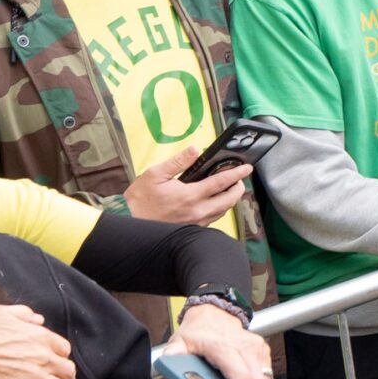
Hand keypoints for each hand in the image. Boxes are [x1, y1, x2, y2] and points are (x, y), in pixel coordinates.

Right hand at [125, 146, 247, 226]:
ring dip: (230, 198)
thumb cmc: (140, 199)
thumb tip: (195, 149)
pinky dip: (220, 208)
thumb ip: (178, 162)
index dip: (237, 174)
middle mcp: (197, 211)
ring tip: (229, 187)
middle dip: (238, 187)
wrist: (130, 223)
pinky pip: (214, 218)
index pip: (221, 183)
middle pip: (230, 200)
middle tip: (239, 178)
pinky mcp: (192, 229)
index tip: (247, 167)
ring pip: (223, 211)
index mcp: (190, 196)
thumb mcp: (155, 174)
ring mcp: (196, 222)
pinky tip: (215, 200)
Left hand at [170, 301, 272, 378]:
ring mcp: (256, 349)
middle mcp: (244, 347)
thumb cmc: (198, 330)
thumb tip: (168, 368)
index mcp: (224, 347)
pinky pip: (267, 377)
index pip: (241, 377)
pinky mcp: (262, 351)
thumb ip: (173, 356)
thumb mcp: (179, 341)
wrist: (216, 312)